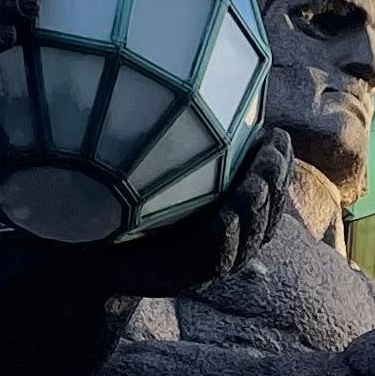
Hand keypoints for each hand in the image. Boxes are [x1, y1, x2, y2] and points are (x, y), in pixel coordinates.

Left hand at [96, 123, 296, 299]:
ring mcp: (213, 262)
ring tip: (256, 182)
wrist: (94, 250)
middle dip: (274, 182)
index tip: (278, 133)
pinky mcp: (189, 280)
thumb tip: (201, 95)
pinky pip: (216, 260)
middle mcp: (231, 239)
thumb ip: (188, 145)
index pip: (270, 191)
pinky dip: (224, 240)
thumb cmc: (128, 203)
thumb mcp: (161, 168)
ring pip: (249, 237)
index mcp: (233, 212)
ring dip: (254, 209)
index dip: (280, 166)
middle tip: (272, 151)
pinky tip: (227, 218)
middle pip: (267, 213)